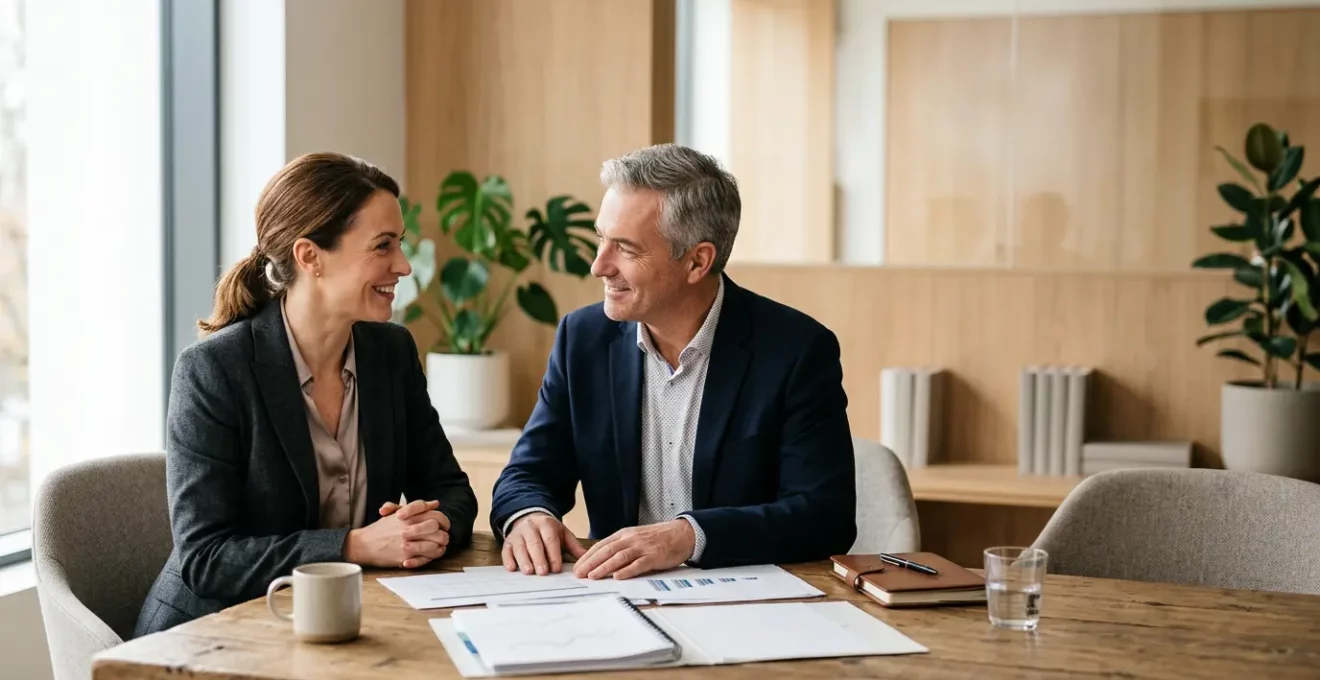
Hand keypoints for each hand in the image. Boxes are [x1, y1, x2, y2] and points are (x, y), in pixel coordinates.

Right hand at [344, 499, 450, 568]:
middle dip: (443, 533)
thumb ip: (417, 507)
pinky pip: (426, 558)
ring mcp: (407, 543)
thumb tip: (435, 504)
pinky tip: (431, 554)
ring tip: (439, 546)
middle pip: (436, 528)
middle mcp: (409, 527)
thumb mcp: (396, 513)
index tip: (444, 525)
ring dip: (440, 546)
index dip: (444, 520)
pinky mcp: (405, 557)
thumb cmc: (380, 529)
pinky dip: (432, 556)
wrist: (363, 545)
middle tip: (443, 536)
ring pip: (434, 544)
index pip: (435, 515)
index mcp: (408, 516)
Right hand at [502, 513, 586, 574]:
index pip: (550, 540)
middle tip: (543, 572)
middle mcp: (530, 527)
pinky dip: (508, 560)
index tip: (556, 568)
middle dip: (539, 558)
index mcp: (546, 524)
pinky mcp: (507, 542)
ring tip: (529, 572)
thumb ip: (574, 547)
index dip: (553, 555)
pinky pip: (506, 551)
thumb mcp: (563, 535)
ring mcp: (517, 534)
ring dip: (524, 560)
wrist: (529, 519)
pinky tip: (512, 569)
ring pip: (519, 547)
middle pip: (534, 543)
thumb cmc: (549, 532)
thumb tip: (588, 561)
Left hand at [572, 519, 694, 579]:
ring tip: (593, 576)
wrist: (681, 533)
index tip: (577, 567)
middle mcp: (631, 540)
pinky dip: (627, 571)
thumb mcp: (635, 538)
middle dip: (591, 563)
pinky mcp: (654, 556)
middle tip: (579, 574)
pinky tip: (618, 577)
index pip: (601, 546)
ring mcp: (642, 547)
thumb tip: (602, 561)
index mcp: (624, 535)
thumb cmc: (658, 538)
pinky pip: (638, 564)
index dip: (587, 557)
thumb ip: (621, 547)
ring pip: (619, 557)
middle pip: (607, 551)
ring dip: (604, 567)